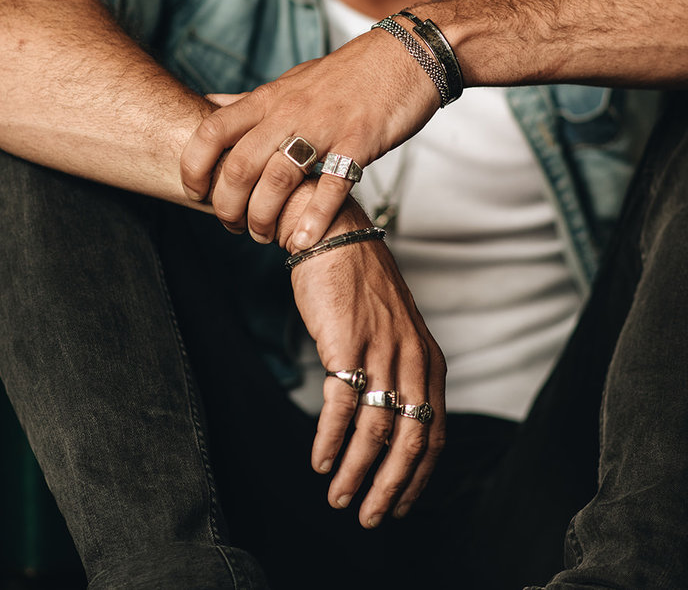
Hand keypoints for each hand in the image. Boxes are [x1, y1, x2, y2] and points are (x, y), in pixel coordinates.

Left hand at [181, 25, 439, 248]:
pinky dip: (315, 217)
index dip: (194, 166)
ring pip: (278, 179)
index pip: (212, 131)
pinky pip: (332, 185)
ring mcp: (325, 127)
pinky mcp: (360, 142)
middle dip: (227, 205)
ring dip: (264, 217)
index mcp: (269, 98)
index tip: (194, 192)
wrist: (405, 55)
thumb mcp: (290, 81)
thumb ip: (251, 101)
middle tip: (231, 225)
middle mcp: (290, 112)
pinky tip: (304, 240)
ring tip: (265, 236)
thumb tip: (209, 104)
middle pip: (240, 164)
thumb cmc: (346, 74)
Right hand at [288, 209, 446, 526]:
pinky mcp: (345, 345)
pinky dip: (330, 441)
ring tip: (340, 499)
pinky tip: (320, 460)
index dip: (419, 477)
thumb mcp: (396, 329)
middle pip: (410, 442)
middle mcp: (412, 360)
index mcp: (429, 360)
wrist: (334, 237)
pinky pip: (340, 407)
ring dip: (357, 474)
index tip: (403, 504)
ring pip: (376, 432)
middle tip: (371, 518)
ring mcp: (380, 352)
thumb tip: (391, 421)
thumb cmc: (360, 285)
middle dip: (391, 489)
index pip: (435, 434)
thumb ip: (401, 371)